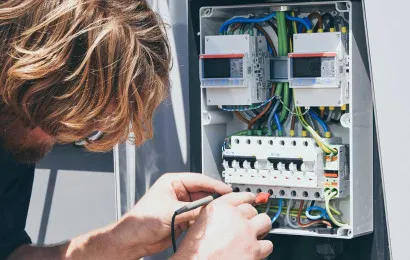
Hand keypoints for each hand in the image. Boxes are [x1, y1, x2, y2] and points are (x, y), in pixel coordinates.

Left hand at [114, 172, 231, 256]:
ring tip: (220, 212)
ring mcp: (180, 206)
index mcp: (172, 182)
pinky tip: (210, 221)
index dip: (213, 184)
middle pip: (202, 192)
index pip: (198, 180)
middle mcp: (177, 193)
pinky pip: (197, 217)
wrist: (133, 240)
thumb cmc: (142, 221)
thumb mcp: (171, 211)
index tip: (226, 189)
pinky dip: (204, 219)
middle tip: (226, 202)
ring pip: (201, 205)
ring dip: (209, 210)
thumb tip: (210, 207)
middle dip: (213, 197)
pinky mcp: (182, 219)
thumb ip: (193, 209)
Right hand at [172, 192, 272, 259]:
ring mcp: (246, 232)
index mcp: (219, 208)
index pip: (240, 196)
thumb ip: (215, 214)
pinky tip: (256, 250)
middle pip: (252, 209)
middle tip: (247, 224)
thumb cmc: (194, 250)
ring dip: (261, 228)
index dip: (247, 198)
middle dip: (251, 217)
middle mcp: (234, 217)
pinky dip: (263, 248)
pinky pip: (268, 244)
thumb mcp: (198, 223)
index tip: (251, 200)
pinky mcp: (254, 250)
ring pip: (265, 222)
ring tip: (255, 235)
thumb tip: (226, 214)